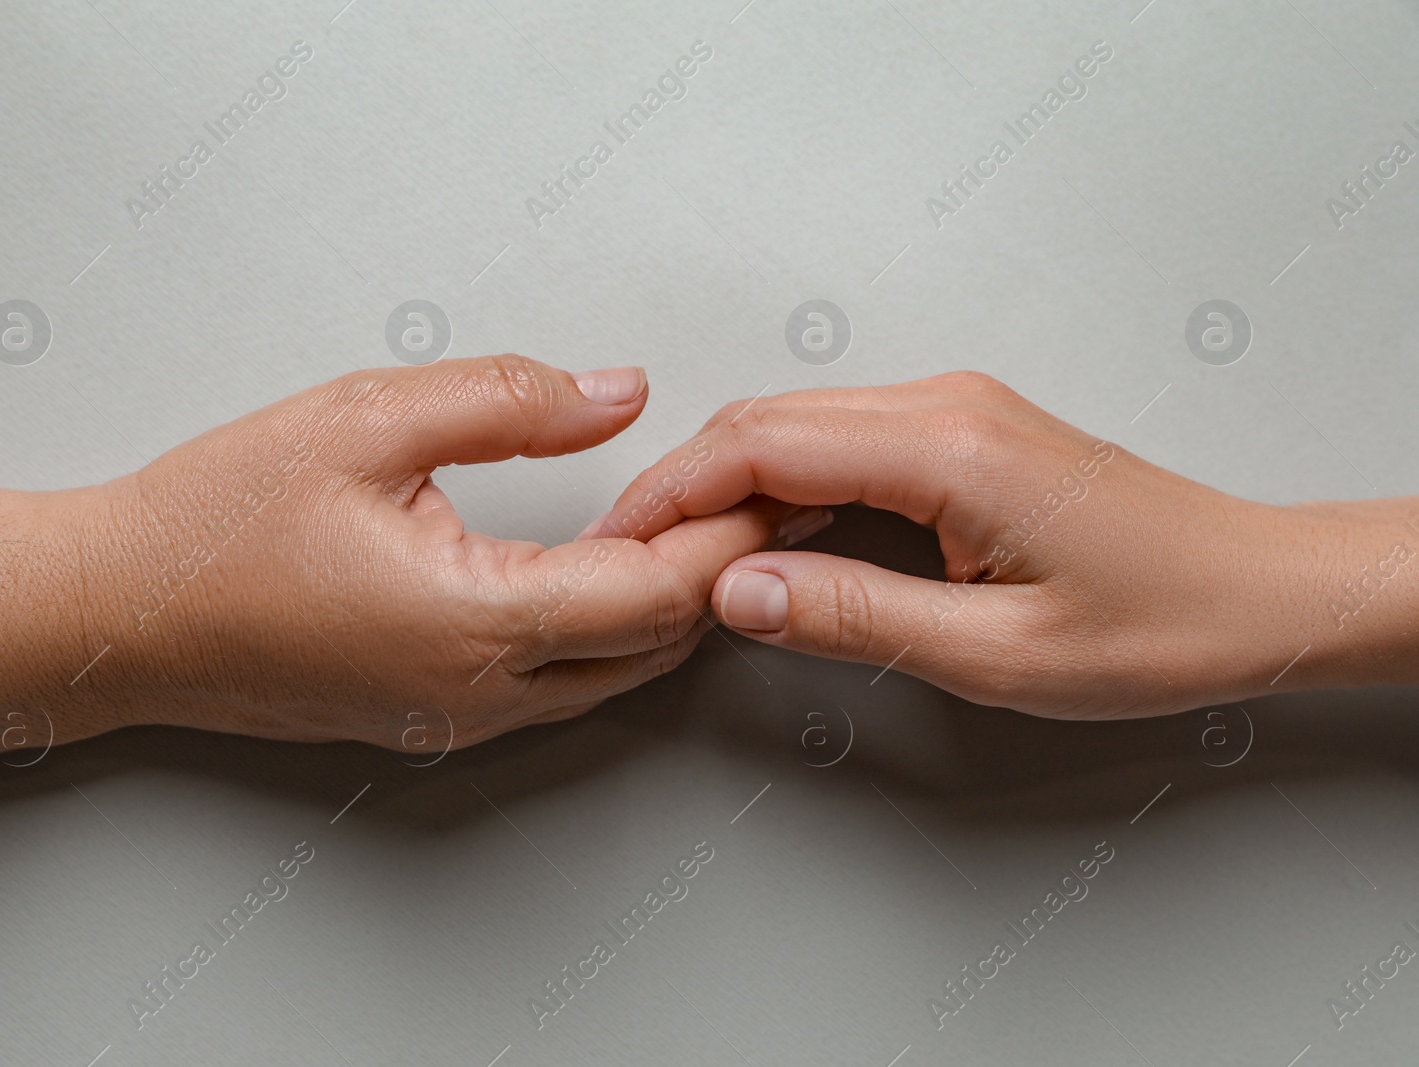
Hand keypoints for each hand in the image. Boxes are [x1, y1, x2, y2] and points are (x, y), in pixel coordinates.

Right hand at [0, 354, 816, 799]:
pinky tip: (614, 576)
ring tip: (710, 526)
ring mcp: (459, 721)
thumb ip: (510, 401)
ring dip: (672, 606)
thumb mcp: (365, 419)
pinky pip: (562, 686)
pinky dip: (612, 632)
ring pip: (617, 676)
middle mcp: (482, 693)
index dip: (732, 532)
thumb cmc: (214, 522)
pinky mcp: (434, 721)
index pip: (658, 588)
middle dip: (724, 572)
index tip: (780, 479)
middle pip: (657, 644)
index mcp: (478, 622)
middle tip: (768, 496)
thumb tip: (618, 391)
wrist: (113, 616)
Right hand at [582, 372, 1418, 717]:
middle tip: (635, 561)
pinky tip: (768, 540)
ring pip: (798, 424)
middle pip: (766, 420)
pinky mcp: (964, 433)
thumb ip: (857, 616)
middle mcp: (947, 407)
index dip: (671, 495)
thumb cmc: (1164, 622)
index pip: (760, 443)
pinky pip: (842, 440)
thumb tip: (742, 595)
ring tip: (687, 562)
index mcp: (949, 448)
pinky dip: (784, 485)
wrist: (1260, 591)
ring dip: (730, 486)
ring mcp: (956, 411)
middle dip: (684, 488)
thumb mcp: (999, 651)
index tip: (618, 544)